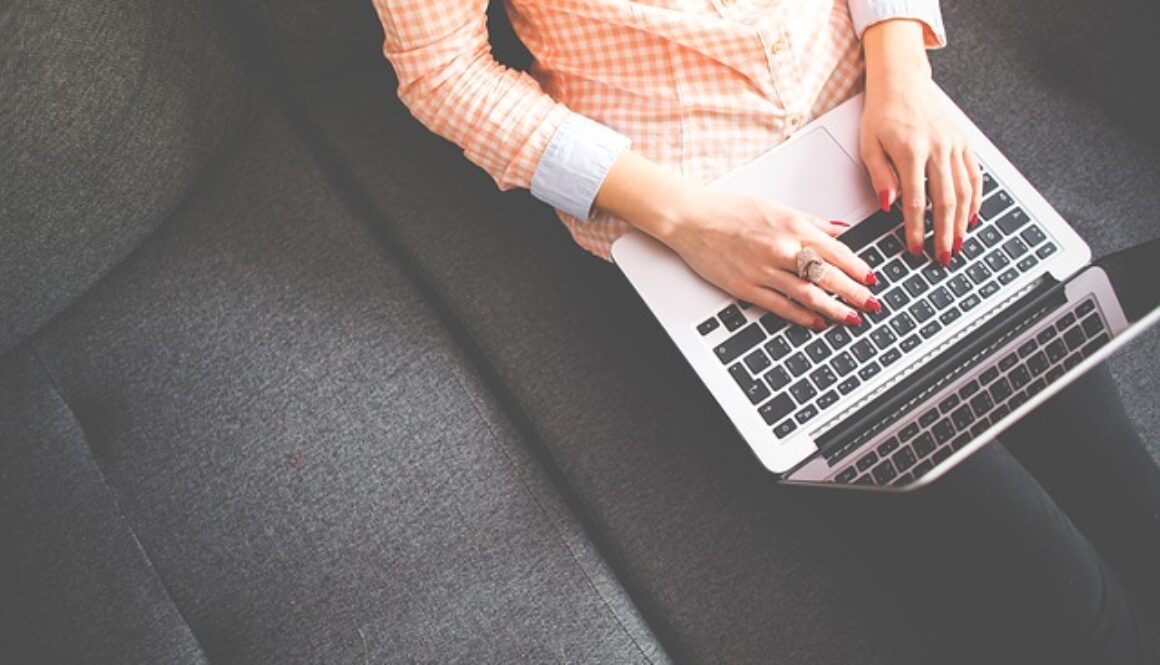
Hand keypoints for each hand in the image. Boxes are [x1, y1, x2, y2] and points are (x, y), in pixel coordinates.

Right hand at [659, 186, 878, 328]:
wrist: (693, 219)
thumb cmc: (730, 210)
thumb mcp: (777, 207)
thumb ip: (811, 222)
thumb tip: (839, 231)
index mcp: (792, 227)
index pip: (837, 252)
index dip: (858, 269)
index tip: (872, 279)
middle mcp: (782, 249)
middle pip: (829, 276)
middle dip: (855, 293)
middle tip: (872, 304)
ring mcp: (765, 271)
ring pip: (809, 294)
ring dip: (835, 309)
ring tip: (852, 318)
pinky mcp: (747, 287)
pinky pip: (782, 306)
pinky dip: (803, 316)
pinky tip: (818, 322)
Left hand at [860, 20, 981, 265]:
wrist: (902, 81)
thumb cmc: (882, 113)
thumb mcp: (869, 145)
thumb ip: (880, 176)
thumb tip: (889, 205)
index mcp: (911, 151)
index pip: (916, 201)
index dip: (916, 229)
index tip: (915, 248)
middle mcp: (938, 148)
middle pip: (945, 201)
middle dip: (945, 233)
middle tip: (944, 256)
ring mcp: (954, 145)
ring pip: (964, 190)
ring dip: (963, 221)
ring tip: (959, 243)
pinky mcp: (963, 142)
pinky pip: (974, 174)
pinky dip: (976, 198)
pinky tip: (972, 216)